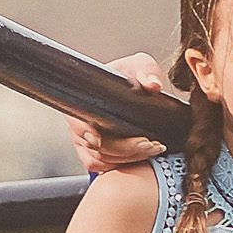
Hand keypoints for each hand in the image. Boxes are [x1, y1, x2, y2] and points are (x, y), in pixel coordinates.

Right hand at [68, 53, 173, 173]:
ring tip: (154, 148)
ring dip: (129, 158)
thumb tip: (153, 84)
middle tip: (150, 144)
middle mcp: (78, 124)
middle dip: (125, 149)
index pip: (78, 124)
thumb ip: (147, 71)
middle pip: (95, 147)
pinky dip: (123, 165)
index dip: (91, 135)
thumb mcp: (139, 65)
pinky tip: (142, 157)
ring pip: (101, 160)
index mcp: (81, 101)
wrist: (132, 85)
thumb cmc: (131, 73)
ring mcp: (85, 141)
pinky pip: (103, 167)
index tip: (104, 139)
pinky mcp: (95, 154)